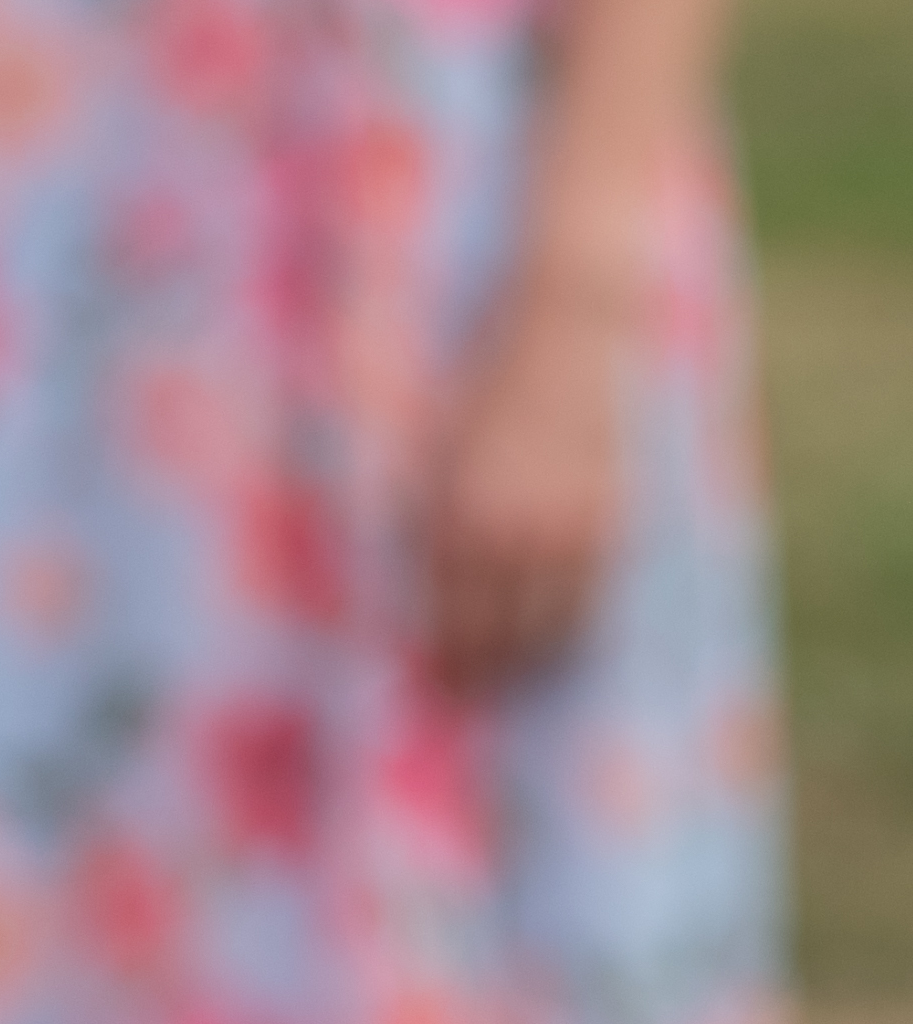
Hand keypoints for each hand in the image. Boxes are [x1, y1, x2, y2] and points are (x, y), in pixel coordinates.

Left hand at [419, 267, 633, 690]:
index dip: (437, 652)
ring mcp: (566, 527)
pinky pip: (590, 595)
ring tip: (507, 682)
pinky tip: (555, 644)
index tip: (429, 678)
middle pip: (491, 629)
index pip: (441, 610)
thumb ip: (423, 502)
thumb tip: (411, 562)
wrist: (561, 328)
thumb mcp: (430, 437)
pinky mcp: (612, 516)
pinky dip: (570, 628)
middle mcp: (508, 527)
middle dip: (475, 668)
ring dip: (524, 660)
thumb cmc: (479, 372)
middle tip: (462, 695)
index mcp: (452, 508)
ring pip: (546, 624)